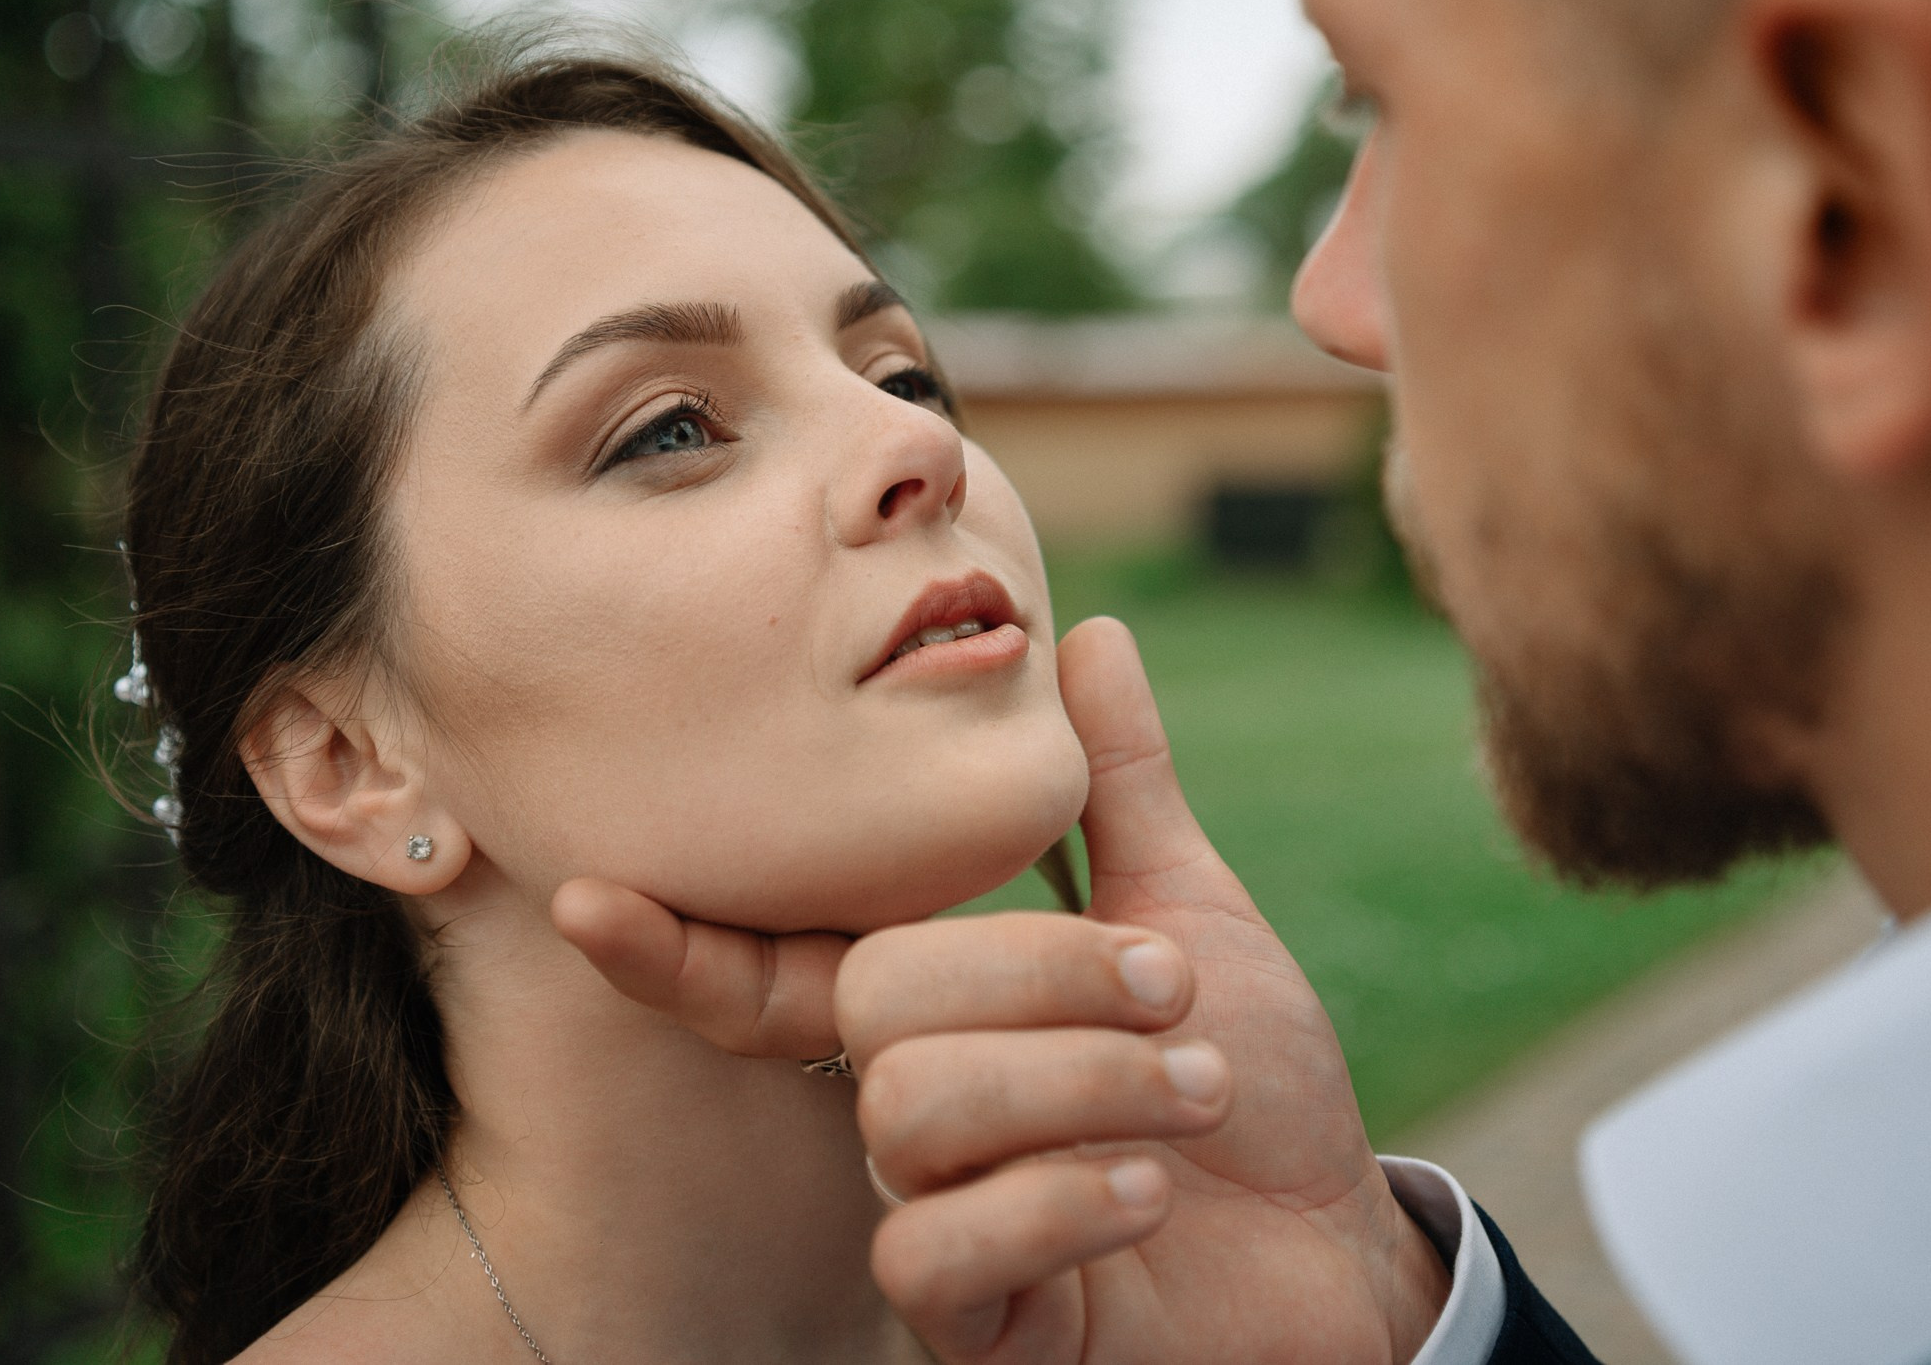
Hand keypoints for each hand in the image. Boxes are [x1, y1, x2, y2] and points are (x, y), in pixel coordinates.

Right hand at [551, 617, 1450, 1363]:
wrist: (1344, 1249)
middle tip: (1173, 988)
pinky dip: (1058, 1200)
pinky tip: (1150, 1190)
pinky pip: (933, 1257)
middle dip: (1037, 973)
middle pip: (873, 1002)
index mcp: (941, 1014)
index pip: (774, 976)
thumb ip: (1120, 789)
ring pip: (909, 1112)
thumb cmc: (1253, 1083)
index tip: (586, 893)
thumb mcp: (1192, 919)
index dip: (680, 944)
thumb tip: (1086, 634)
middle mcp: (915, 1117)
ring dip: (1082, 1078)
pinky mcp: (981, 1329)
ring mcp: (938, 1224)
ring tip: (1197, 1086)